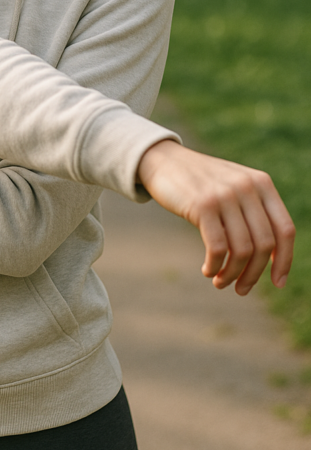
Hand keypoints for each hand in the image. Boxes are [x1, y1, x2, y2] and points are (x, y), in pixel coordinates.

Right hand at [137, 140, 294, 295]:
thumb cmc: (200, 182)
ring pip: (242, 250)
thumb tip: (269, 258)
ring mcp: (225, 195)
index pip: (285, 230)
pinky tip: (207, 270)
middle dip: (254, 274)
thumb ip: (253, 211)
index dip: (284, 261)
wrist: (163, 160)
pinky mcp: (202, 205)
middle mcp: (247, 187)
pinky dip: (214, 266)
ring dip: (232, 274)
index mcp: (261, 183)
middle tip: (241, 289)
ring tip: (220, 282)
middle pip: (264, 245)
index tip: (277, 283)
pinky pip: (218, 248)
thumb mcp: (234, 187)